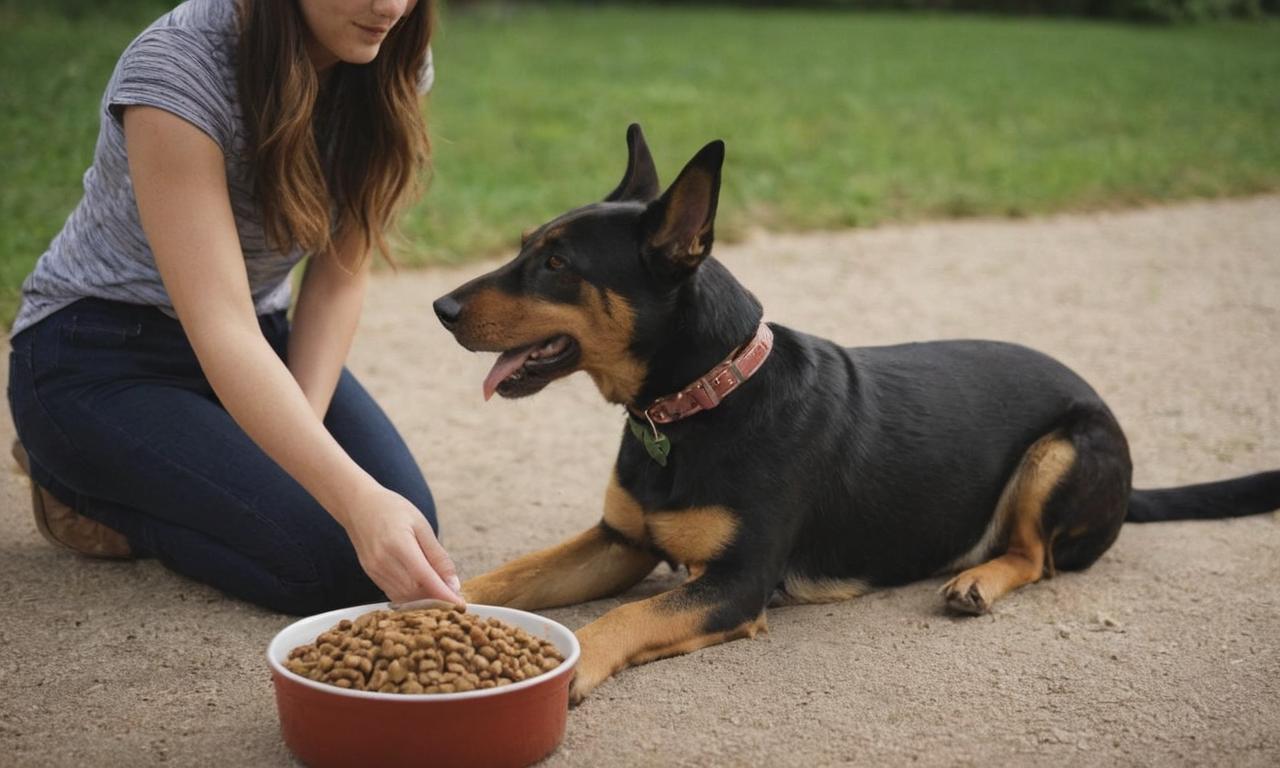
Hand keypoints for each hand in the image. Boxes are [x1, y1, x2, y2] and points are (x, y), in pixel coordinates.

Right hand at [340, 484, 463, 605]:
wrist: (358, 505)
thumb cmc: (393, 509)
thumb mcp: (422, 525)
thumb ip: (438, 556)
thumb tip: (453, 584)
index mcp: (398, 544)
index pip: (425, 578)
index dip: (444, 595)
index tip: (461, 605)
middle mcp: (383, 561)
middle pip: (415, 592)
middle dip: (437, 599)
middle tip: (455, 600)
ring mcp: (374, 570)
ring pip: (404, 597)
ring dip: (424, 600)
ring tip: (441, 596)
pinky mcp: (371, 574)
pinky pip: (394, 593)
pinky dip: (410, 596)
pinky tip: (423, 591)